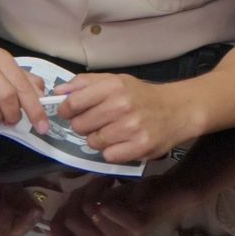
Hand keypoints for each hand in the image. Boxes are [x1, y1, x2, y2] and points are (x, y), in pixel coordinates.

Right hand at [48, 177, 154, 235]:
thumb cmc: (122, 204)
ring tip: (101, 182)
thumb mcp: (92, 214)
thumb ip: (73, 219)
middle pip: (72, 221)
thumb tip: (45, 219)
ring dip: (91, 188)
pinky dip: (103, 188)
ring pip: (88, 209)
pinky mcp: (136, 227)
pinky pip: (106, 207)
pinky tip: (111, 183)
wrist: (160, 196)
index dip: (56, 223)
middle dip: (75, 196)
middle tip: (88, 187)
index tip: (63, 203)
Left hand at [54, 73, 197, 162]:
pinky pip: (109, 155)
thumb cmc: (140, 95)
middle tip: (95, 122)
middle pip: (80, 125)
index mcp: (113, 86)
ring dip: (97, 139)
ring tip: (110, 131)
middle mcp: (122, 106)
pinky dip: (111, 151)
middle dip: (82, 125)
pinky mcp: (141, 147)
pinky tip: (121, 142)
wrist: (177, 110)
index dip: (65, 110)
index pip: (73, 103)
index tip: (68, 113)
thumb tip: (57, 92)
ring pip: (93, 142)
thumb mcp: (114, 80)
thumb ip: (84, 83)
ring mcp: (132, 128)